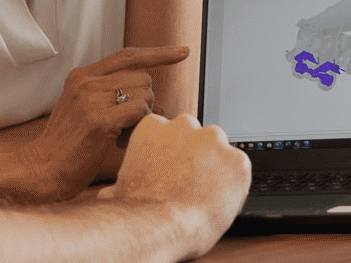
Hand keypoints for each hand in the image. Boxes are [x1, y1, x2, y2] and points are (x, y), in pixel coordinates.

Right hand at [16, 45, 188, 198]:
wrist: (41, 169)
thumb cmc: (68, 145)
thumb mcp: (83, 109)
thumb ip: (110, 95)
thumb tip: (153, 96)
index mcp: (82, 76)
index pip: (127, 55)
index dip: (158, 53)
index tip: (182, 52)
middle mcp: (86, 82)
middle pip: (142, 76)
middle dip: (145, 99)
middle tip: (126, 123)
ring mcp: (90, 99)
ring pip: (144, 92)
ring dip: (142, 114)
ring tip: (120, 133)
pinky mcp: (98, 120)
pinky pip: (139, 111)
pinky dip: (139, 124)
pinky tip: (120, 139)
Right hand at [105, 113, 250, 259]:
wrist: (158, 225)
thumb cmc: (137, 209)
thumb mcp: (121, 186)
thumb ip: (125, 179)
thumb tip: (110, 193)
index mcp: (153, 127)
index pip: (172, 132)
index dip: (175, 153)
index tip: (174, 170)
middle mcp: (184, 126)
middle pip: (198, 135)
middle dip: (197, 155)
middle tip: (191, 183)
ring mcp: (213, 141)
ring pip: (221, 151)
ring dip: (217, 168)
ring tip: (205, 194)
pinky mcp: (237, 161)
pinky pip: (240, 171)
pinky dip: (234, 185)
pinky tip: (220, 200)